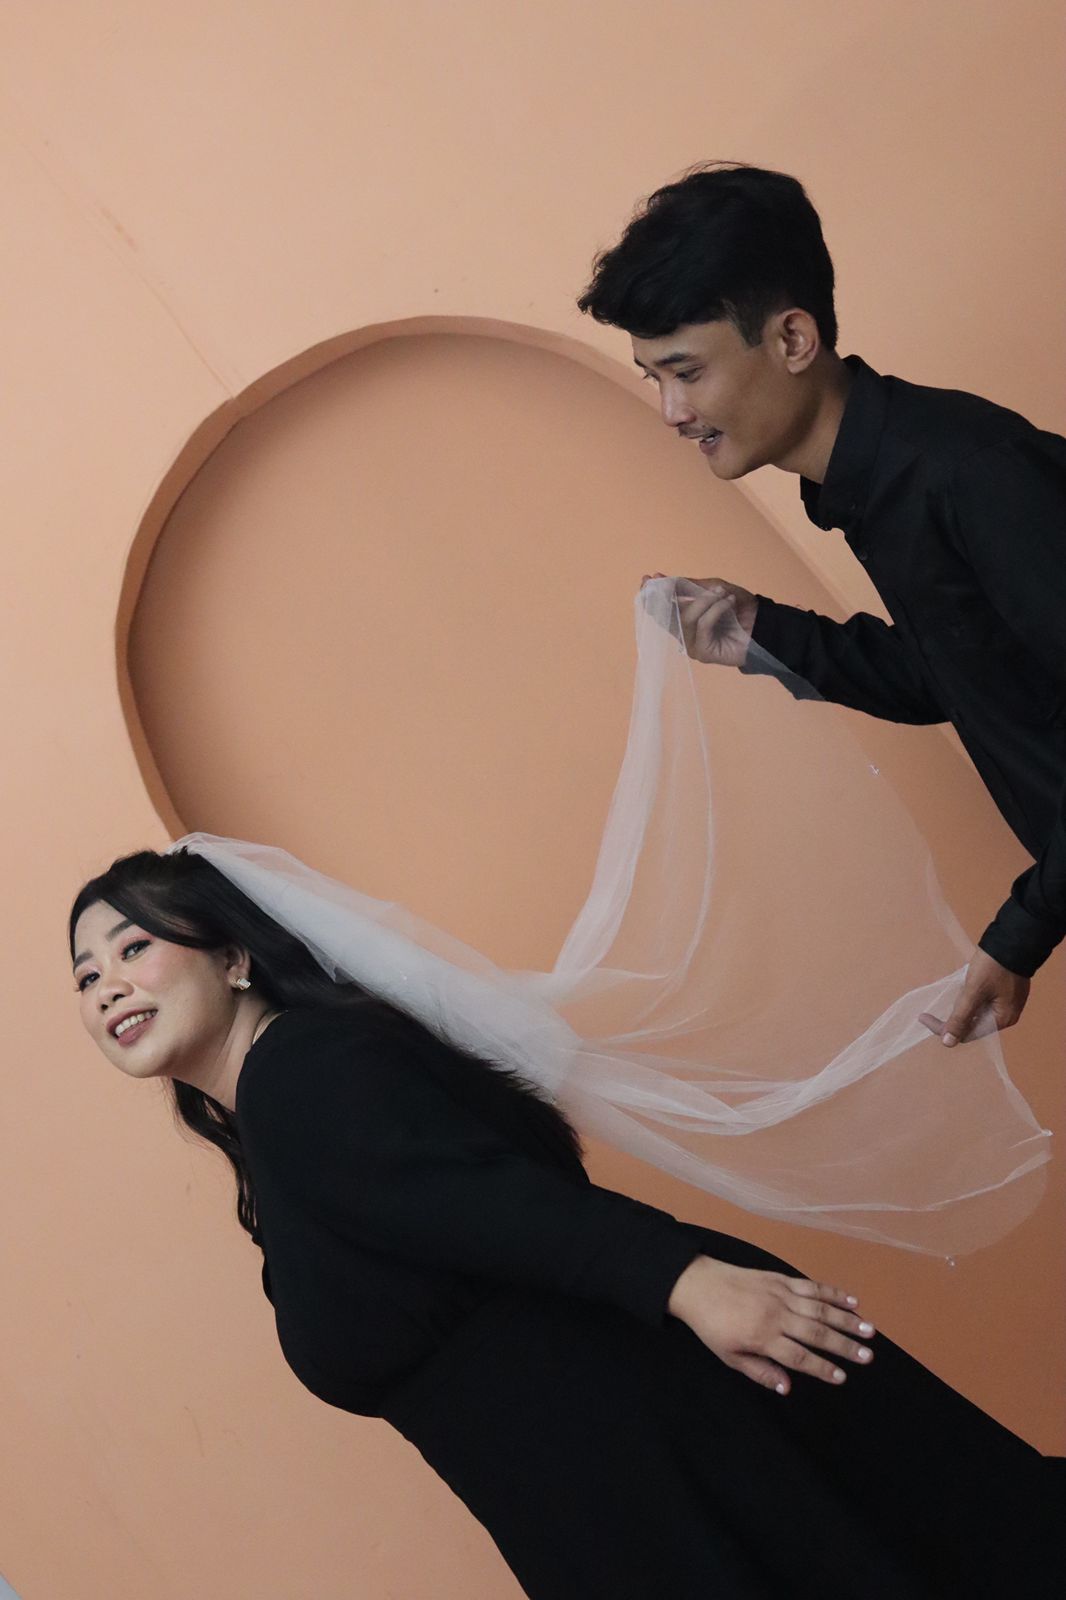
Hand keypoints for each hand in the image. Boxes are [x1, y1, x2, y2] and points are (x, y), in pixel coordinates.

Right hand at [641, 574, 758, 666]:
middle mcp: (685, 633)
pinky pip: (702, 625)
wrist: (764, 626)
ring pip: (685, 618)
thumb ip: (689, 586)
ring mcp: (692, 644)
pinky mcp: (702, 652)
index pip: (662, 609)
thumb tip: (663, 579)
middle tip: (664, 581)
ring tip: (721, 592)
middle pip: (665, 616)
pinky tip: (729, 602)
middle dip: (663, 598)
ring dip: (704, 601)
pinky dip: (715, 609)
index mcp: (684, 618)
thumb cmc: (740, 608)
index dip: (652, 595)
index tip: (648, 578)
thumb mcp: (714, 589)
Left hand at [667, 1255, 874, 1393]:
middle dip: (844, 1346)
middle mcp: (776, 1314)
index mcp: (763, 1337)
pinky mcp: (780, 1278)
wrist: (697, 1284)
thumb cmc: (712, 1325)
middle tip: (867, 1356)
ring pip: (820, 1308)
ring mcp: (780, 1293)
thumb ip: (760, 1372)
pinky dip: (833, 1292)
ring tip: (869, 1330)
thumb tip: (788, 1388)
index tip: (842, 1377)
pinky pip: (812, 1286)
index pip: (799, 1357)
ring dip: (847, 1319)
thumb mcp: (729, 1356)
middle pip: (817, 1332)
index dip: (822, 1369)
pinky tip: (852, 1300)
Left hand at [918, 946, 1029, 1047]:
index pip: (967, 1034)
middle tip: (929, 1012)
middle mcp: (1006, 1016)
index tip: (924, 1016)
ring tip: (943, 1002)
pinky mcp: (1005, 993)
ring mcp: (1007, 1004)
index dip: (943, 1028)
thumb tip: (948, 1043)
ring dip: (959, 1011)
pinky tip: (960, 994)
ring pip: (977, 1015)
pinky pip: (983, 1005)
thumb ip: (961, 1017)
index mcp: (1001, 1020)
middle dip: (951, 1020)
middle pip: (972, 1026)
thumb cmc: (993, 966)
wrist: (1014, 940)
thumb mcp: (973, 992)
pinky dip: (969, 1002)